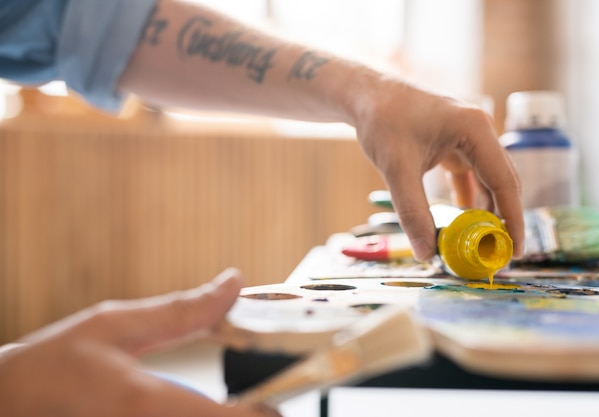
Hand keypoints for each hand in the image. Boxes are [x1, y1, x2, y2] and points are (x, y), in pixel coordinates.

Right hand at [0, 269, 280, 416]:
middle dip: (250, 414)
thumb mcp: (112, 327)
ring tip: (230, 401)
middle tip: (255, 396)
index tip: (279, 392)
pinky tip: (195, 409)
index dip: (269, 411)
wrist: (3, 406)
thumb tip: (232, 284)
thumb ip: (180, 310)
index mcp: (147, 406)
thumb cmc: (47, 371)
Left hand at [351, 76, 523, 260]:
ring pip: (485, 179)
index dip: (513, 218)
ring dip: (484, 209)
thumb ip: (413, 212)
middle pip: (501, 181)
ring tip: (480, 242)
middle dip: (502, 217)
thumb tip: (426, 254)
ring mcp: (467, 136)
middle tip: (498, 254)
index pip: (504, 181)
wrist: (365, 95)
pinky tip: (462, 220)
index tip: (515, 251)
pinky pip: (469, 175)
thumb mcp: (397, 169)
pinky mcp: (453, 143)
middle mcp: (478, 131)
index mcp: (475, 130)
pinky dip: (467, 198)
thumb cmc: (382, 121)